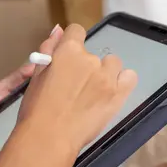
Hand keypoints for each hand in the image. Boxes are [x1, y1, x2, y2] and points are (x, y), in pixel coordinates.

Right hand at [17, 24, 137, 151]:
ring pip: (112, 64)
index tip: (69, 59)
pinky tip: (111, 92)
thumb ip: (49, 49)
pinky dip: (122, 81)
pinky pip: (130, 77)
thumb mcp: (36, 75)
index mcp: (68, 51)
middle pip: (93, 54)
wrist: (49, 137)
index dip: (72, 43)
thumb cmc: (36, 108)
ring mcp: (107, 77)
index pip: (76, 31)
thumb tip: (58, 29)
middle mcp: (90, 59)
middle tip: (75, 87)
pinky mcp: (118, 95)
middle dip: (85, 66)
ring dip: (105, 73)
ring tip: (93, 92)